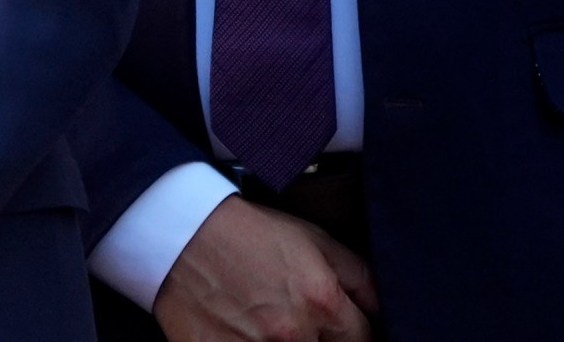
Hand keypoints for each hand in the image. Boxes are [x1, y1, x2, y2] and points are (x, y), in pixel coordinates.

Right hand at [153, 196, 376, 341]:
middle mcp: (294, 333)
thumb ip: (359, 278)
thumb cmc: (249, 233)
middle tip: (302, 325)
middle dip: (321, 341)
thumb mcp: (314, 239)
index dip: (355, 336)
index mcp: (322, 302)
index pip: (364, 341)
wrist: (181, 232)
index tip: (343, 331)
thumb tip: (382, 310)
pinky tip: (246, 333)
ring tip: (272, 328)